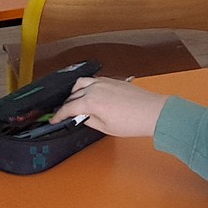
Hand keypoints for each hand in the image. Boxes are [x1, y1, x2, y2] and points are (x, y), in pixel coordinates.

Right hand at [54, 76, 169, 138]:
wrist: (153, 112)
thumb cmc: (133, 121)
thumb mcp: (106, 128)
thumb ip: (89, 120)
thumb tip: (82, 117)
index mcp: (91, 101)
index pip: (69, 107)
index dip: (59, 115)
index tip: (54, 119)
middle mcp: (95, 88)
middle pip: (73, 94)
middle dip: (67, 104)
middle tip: (65, 114)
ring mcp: (104, 82)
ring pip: (82, 83)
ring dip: (75, 92)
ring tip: (76, 102)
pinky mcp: (113, 80)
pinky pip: (93, 80)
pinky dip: (87, 87)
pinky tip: (90, 94)